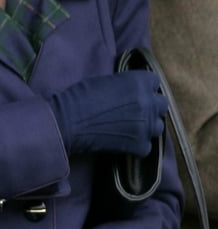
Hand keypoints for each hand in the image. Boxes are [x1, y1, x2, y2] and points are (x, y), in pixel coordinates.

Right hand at [48, 70, 166, 155]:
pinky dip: (136, 145)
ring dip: (146, 126)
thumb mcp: (105, 81)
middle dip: (150, 107)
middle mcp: (148, 102)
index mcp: (140, 81)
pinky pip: (146, 146)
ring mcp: (146, 126)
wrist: (67, 122)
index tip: (134, 93)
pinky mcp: (140, 145)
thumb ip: (124, 84)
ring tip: (129, 128)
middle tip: (134, 111)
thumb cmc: (79, 96)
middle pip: (161, 104)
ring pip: (157, 127)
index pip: (154, 82)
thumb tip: (130, 91)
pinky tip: (122, 142)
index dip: (144, 88)